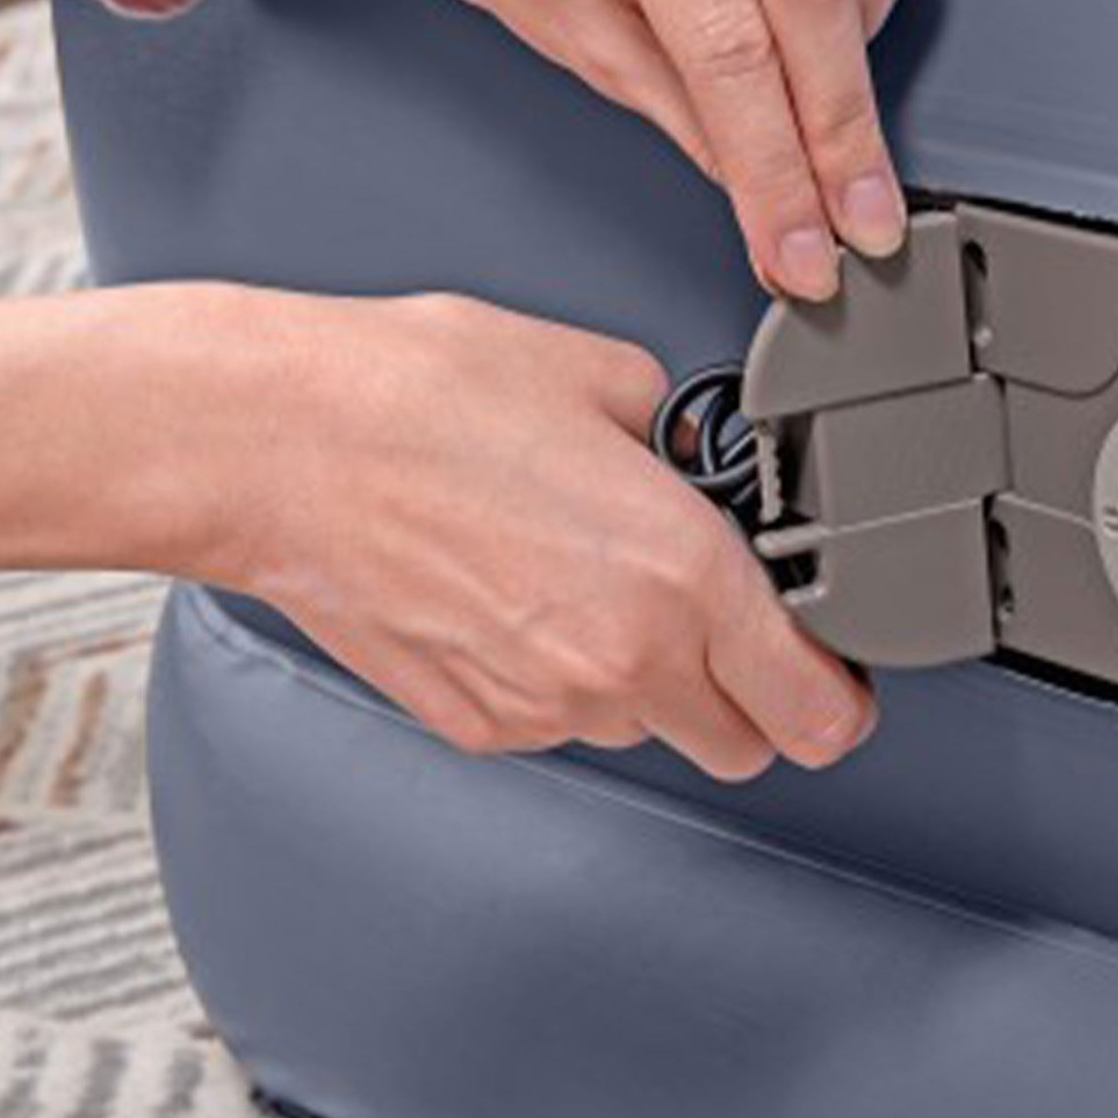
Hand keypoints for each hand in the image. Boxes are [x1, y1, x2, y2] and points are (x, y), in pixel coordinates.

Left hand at [126, 0, 933, 299]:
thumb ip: (692, 120)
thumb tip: (778, 204)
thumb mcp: (581, 42)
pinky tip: (832, 23)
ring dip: (862, 45)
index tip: (805, 248)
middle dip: (842, 130)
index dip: (777, 164)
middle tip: (857, 220)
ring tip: (821, 99)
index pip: (728, 43)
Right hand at [200, 287, 876, 780]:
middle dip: (755, 692)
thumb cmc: (417, 396)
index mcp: (679, 577)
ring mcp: (543, 705)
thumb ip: (680, 441)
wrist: (278, 445)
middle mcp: (620, 661)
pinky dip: (570, 678)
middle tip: (730, 620)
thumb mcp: (602, 373)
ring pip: (649, 730)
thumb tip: (693, 464)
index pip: (813, 708)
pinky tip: (527, 593)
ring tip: (597, 577)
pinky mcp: (475, 721)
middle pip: (745, 744)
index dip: (839, 697)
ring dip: (656, 680)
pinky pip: (562, 721)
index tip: (836, 677)